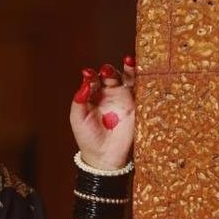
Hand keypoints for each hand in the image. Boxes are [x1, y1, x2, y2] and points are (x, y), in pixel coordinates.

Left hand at [70, 55, 135, 170]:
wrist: (105, 156)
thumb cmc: (88, 138)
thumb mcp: (78, 118)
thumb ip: (79, 100)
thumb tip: (84, 83)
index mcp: (93, 96)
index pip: (94, 79)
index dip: (92, 76)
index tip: (89, 75)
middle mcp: (109, 95)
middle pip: (110, 74)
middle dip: (108, 70)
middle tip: (106, 72)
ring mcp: (123, 99)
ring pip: (126, 77)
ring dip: (126, 68)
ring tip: (126, 61)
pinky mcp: (136, 105)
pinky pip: (140, 88)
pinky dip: (140, 77)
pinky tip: (139, 70)